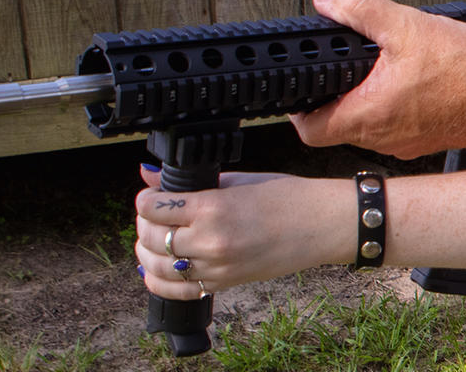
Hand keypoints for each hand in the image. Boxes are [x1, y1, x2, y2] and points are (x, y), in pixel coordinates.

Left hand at [134, 169, 351, 300]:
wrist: (321, 225)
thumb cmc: (288, 198)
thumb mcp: (239, 180)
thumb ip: (191, 182)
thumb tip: (151, 176)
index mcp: (212, 207)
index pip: (153, 207)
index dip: (145, 199)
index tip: (150, 195)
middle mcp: (210, 240)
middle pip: (152, 237)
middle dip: (144, 224)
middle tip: (152, 215)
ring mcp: (217, 267)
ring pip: (158, 266)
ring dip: (147, 252)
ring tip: (153, 240)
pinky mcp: (225, 283)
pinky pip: (179, 290)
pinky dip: (160, 282)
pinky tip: (156, 270)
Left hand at [293, 0, 465, 158]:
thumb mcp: (408, 26)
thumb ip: (361, 9)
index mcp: (370, 116)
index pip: (310, 130)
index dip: (298, 107)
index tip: (302, 85)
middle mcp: (385, 138)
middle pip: (338, 126)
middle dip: (337, 94)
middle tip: (344, 67)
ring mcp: (408, 143)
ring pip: (370, 126)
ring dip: (368, 99)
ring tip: (382, 69)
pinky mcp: (429, 139)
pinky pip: (399, 126)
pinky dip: (397, 104)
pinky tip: (415, 80)